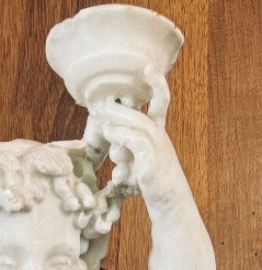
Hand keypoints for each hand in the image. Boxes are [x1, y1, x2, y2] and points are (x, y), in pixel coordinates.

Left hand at [88, 67, 180, 201]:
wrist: (169, 202)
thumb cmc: (152, 181)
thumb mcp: (139, 159)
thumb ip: (126, 143)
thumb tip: (108, 129)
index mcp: (158, 132)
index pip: (160, 102)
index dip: (156, 83)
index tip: (147, 66)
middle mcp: (160, 136)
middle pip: (138, 114)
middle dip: (118, 108)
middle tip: (99, 103)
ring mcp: (158, 147)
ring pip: (135, 126)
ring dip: (116, 124)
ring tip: (103, 124)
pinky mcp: (152, 161)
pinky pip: (134, 141)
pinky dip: (122, 139)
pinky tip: (113, 142)